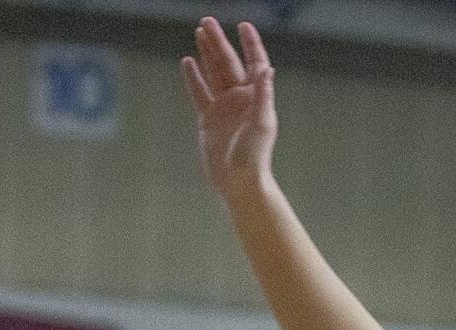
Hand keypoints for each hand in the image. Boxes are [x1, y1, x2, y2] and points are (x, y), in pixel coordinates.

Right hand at [181, 18, 277, 198]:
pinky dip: (194, 77)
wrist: (239, 182)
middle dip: (219, 42)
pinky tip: (188, 62)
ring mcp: (224, 108)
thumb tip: (267, 68)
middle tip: (206, 22)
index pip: (255, 63)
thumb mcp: (262, 123)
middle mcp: (241, 100)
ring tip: (199, 32)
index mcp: (256, 98)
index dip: (250, 44)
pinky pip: (200, 92)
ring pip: (214, 73)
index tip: (243, 26)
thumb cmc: (255, 156)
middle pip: (229, 63)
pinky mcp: (209, 119)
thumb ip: (264, 94)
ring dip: (207, 53)